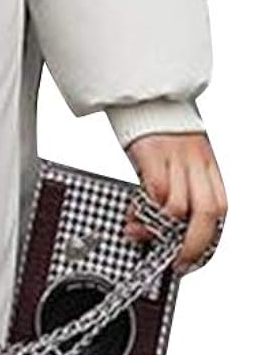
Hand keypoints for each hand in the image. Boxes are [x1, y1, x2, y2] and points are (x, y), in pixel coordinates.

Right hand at [123, 132, 226, 274]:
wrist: (144, 94)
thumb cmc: (160, 127)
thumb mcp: (179, 158)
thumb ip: (180, 185)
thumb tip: (166, 223)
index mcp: (207, 165)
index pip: (220, 210)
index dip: (207, 239)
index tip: (191, 258)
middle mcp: (197, 161)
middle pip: (207, 212)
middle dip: (192, 244)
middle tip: (176, 260)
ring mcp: (176, 156)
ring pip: (180, 205)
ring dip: (160, 228)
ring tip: (141, 233)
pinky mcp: (153, 152)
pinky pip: (156, 189)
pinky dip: (146, 209)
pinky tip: (134, 214)